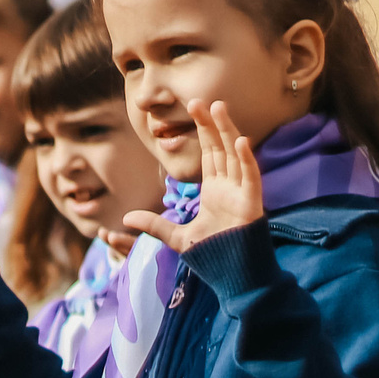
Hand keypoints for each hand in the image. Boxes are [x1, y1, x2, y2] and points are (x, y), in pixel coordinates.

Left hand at [123, 100, 261, 252]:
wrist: (234, 278)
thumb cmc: (213, 257)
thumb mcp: (177, 238)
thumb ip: (154, 225)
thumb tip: (126, 217)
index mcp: (214, 192)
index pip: (209, 154)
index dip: (204, 131)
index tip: (194, 107)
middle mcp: (229, 188)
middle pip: (221, 148)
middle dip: (212, 124)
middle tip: (200, 99)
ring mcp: (242, 194)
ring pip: (236, 156)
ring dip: (229, 131)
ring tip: (219, 107)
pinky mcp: (252, 205)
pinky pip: (251, 178)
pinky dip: (247, 160)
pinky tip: (240, 140)